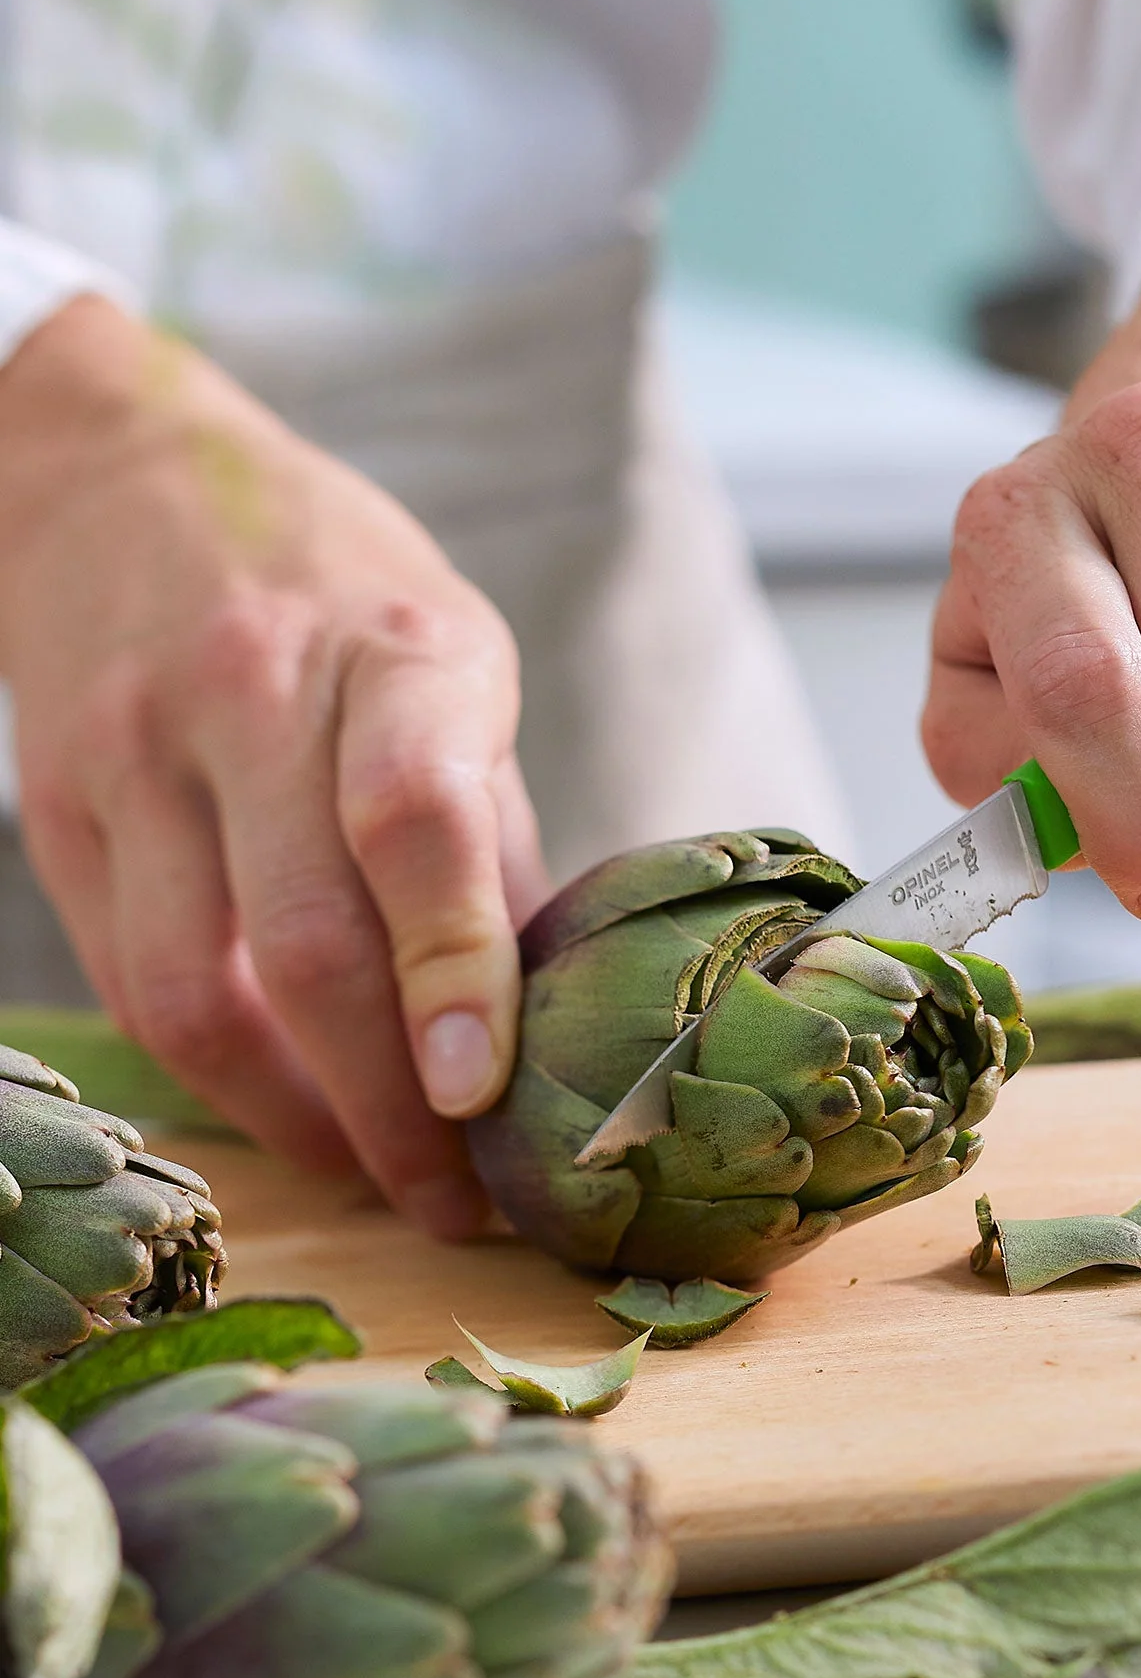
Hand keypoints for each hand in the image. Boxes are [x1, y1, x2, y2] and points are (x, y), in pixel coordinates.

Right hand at [0, 297, 548, 1235]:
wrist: (123, 475)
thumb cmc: (337, 584)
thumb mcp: (457, 655)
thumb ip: (488, 825)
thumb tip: (542, 1002)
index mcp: (395, 648)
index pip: (416, 820)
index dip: (455, 969)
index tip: (482, 1093)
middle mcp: (254, 694)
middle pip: (306, 938)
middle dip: (386, 1104)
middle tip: (458, 1202)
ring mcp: (137, 753)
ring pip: (197, 990)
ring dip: (297, 1120)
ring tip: (381, 1182)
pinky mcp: (61, 810)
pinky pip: (133, 981)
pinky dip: (221, 1076)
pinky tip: (293, 1116)